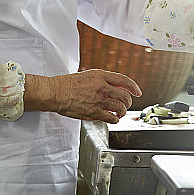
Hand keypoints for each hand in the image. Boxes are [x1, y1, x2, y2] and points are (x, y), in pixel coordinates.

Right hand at [26, 69, 141, 123]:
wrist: (56, 92)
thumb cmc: (67, 84)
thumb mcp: (87, 75)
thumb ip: (101, 80)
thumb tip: (114, 86)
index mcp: (100, 76)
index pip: (124, 80)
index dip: (133, 87)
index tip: (137, 92)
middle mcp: (102, 87)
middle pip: (125, 96)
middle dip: (128, 102)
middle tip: (126, 104)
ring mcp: (99, 100)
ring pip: (120, 108)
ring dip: (122, 111)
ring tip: (120, 112)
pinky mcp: (94, 112)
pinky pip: (111, 117)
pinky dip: (115, 119)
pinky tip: (112, 118)